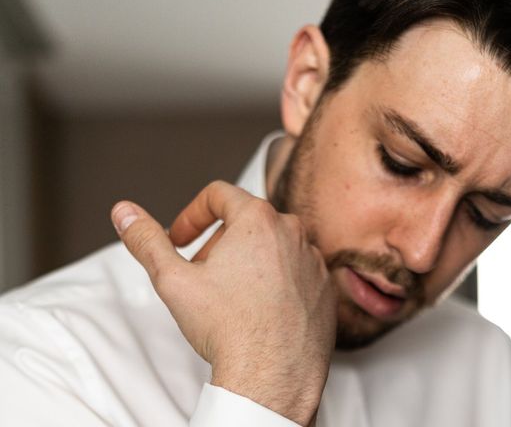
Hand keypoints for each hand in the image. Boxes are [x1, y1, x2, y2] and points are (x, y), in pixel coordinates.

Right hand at [111, 181, 336, 425]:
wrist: (272, 377)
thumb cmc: (228, 328)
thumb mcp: (173, 280)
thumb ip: (146, 241)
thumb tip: (124, 212)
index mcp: (258, 219)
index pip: (219, 195)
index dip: (192, 214)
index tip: (180, 239)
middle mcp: (293, 231)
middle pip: (247, 221)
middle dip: (218, 241)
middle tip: (201, 273)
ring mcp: (313, 259)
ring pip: (274, 245)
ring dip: (249, 260)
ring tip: (231, 294)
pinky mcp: (325, 286)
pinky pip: (297, 270)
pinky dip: (277, 280)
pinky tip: (261, 308)